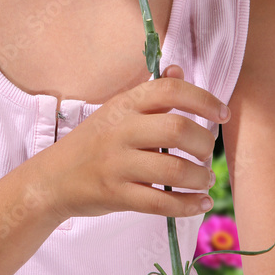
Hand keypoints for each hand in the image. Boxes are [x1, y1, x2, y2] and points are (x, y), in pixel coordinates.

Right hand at [39, 65, 228, 222]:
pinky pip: (160, 203)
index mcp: (124, 105)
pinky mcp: (116, 195)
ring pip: (173, 169)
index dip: (203, 99)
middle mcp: (121, 130)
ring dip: (199, 177)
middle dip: (204, 143)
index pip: (170, 90)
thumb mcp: (115, 111)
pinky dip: (187, 204)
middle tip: (207, 152)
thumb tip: (178, 70)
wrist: (53, 179)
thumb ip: (150, 93)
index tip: (222, 114)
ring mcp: (117, 164)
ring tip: (205, 178)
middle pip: (177, 129)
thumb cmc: (92, 143)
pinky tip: (199, 202)